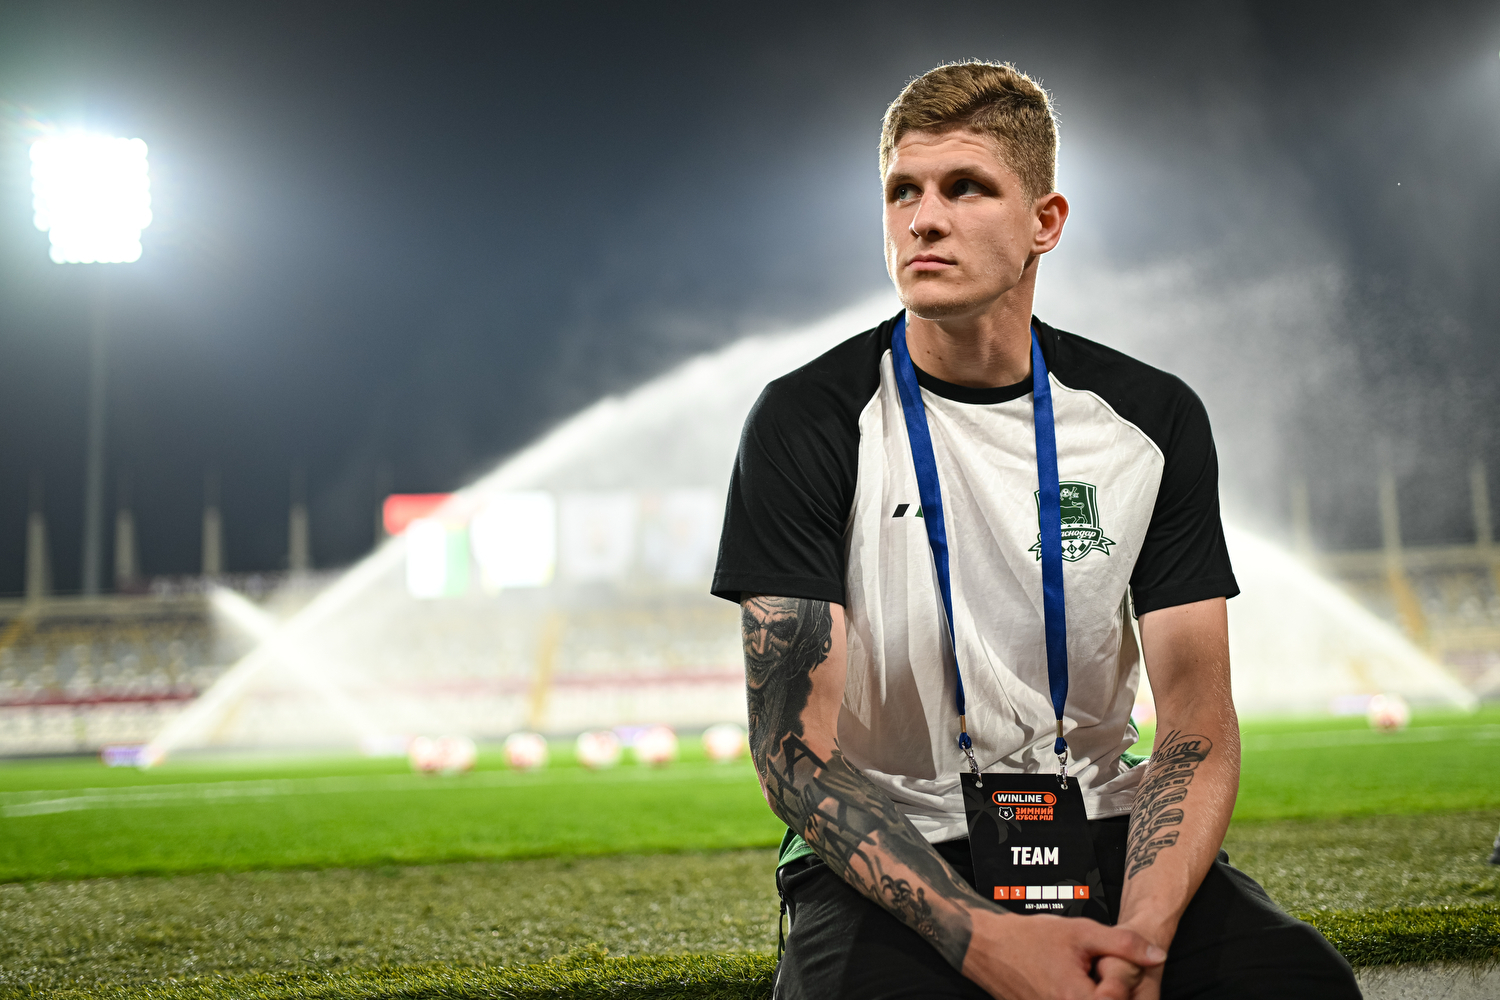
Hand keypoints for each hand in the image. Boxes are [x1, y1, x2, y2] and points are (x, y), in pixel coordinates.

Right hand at [961, 908, 1166, 999]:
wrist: (986, 945)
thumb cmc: (1029, 937)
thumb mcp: (1081, 932)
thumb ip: (1123, 944)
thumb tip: (1158, 956)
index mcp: (1077, 999)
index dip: (1124, 986)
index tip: (1113, 968)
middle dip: (1109, 990)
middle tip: (1097, 970)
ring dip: (1094, 992)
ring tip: (1082, 973)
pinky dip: (1076, 995)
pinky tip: (1068, 980)